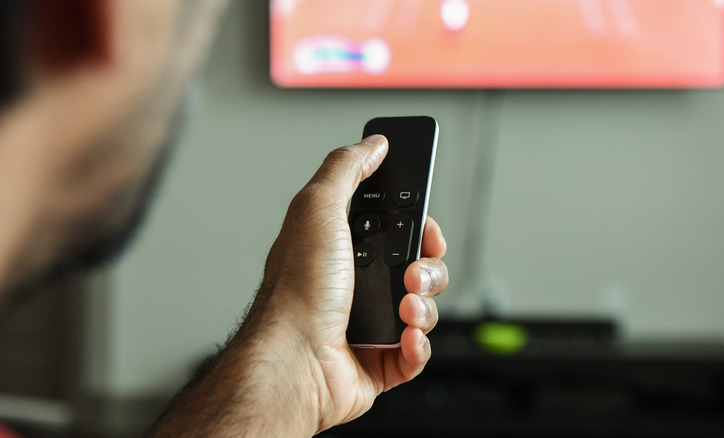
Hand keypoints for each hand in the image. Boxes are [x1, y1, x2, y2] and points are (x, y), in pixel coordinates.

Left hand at [146, 135, 447, 437]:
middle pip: (420, 266)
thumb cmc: (296, 290)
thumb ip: (346, 168)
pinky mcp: (379, 360)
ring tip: (403, 308)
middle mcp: (356, 283)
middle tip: (411, 270)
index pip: (397, 227)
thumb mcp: (317, 208)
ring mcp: (369, 323)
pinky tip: (403, 337)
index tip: (426, 227)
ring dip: (424, 306)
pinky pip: (418, 351)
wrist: (292, 360)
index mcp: (344, 247)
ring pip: (425, 308)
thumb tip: (373, 144)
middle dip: (427, 267)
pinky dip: (418, 345)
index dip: (419, 225)